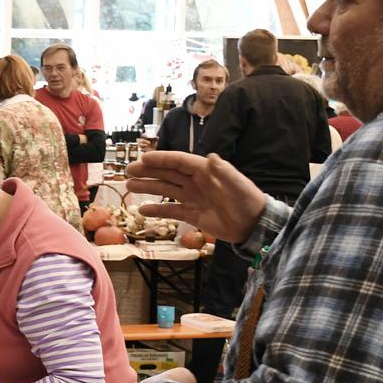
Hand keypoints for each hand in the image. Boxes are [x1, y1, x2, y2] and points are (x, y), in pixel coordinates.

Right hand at [125, 151, 266, 243]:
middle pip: (168, 173)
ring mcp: (192, 198)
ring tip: (129, 186)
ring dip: (148, 187)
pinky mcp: (192, 214)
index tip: (143, 158)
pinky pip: (171, 210)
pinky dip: (157, 210)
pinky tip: (142, 210)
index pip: (179, 161)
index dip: (161, 159)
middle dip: (148, 171)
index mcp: (204, 171)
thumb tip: (212, 157)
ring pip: (165, 190)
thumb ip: (224, 172)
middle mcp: (195, 182)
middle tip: (129, 170)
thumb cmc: (247, 201)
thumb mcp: (238, 185)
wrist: (253, 226)